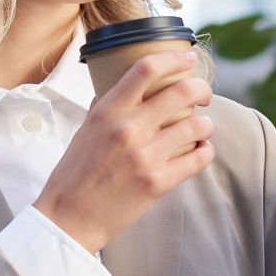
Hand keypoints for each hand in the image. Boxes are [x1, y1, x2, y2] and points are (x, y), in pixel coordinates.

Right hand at [34, 51, 215, 251]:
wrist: (69, 218)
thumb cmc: (73, 175)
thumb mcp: (83, 131)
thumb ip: (104, 108)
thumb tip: (118, 89)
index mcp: (108, 111)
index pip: (146, 69)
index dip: (174, 58)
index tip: (188, 58)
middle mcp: (129, 129)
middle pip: (182, 92)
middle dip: (201, 89)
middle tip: (204, 94)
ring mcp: (146, 156)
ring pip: (196, 126)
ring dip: (206, 124)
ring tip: (203, 127)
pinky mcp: (158, 183)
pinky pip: (197, 159)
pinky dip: (206, 151)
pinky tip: (203, 150)